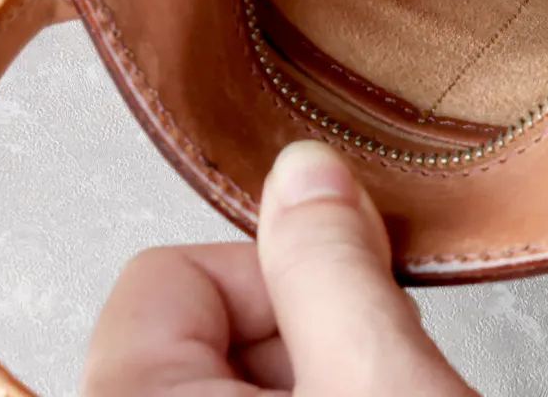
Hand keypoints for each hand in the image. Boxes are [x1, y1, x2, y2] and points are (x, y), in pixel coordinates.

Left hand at [83, 141, 474, 396]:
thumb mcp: (380, 386)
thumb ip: (331, 266)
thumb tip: (306, 172)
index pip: (167, 274)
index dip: (275, 274)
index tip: (346, 303)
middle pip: (198, 332)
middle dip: (300, 338)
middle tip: (373, 379)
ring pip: (226, 386)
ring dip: (312, 384)